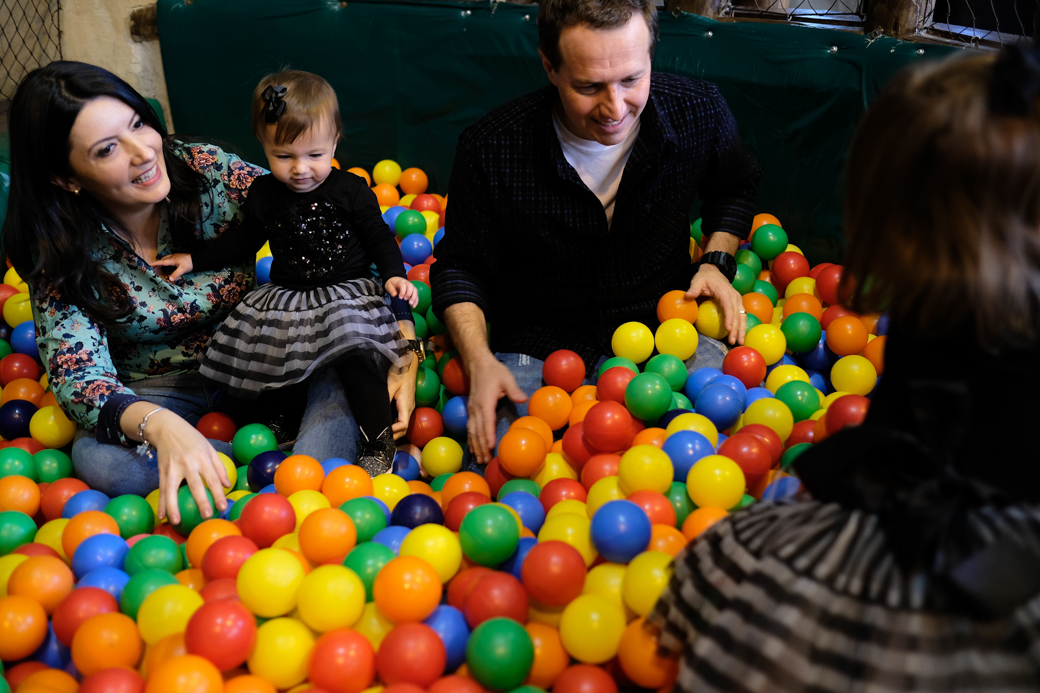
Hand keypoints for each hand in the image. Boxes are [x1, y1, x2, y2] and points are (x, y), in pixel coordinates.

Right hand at [149, 410, 228, 524]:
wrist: (167, 428)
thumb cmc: (192, 439)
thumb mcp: (209, 448)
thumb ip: (219, 467)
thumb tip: (228, 486)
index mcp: (202, 458)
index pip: (212, 478)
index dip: (218, 493)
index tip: (223, 507)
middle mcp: (187, 463)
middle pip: (195, 485)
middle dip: (201, 501)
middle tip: (207, 516)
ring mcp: (173, 468)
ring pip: (172, 490)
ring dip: (173, 506)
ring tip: (176, 522)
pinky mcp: (162, 471)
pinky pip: (162, 489)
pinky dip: (161, 503)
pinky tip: (162, 515)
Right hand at [151, 253, 194, 281]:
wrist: (196, 259)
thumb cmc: (189, 263)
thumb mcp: (183, 269)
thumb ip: (176, 274)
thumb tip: (170, 279)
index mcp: (171, 260)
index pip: (161, 262)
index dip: (155, 264)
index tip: (148, 265)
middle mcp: (171, 257)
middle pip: (162, 260)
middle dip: (157, 264)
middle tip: (152, 268)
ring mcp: (174, 257)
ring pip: (165, 259)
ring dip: (161, 262)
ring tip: (158, 267)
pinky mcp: (177, 257)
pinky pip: (168, 259)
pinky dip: (165, 262)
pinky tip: (167, 264)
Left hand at [385, 277, 418, 307]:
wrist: (395, 281)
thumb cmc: (392, 284)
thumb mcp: (389, 286)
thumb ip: (391, 290)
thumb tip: (394, 295)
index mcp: (401, 282)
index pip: (403, 285)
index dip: (402, 291)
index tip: (400, 298)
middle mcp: (407, 283)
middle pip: (411, 287)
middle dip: (409, 294)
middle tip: (405, 300)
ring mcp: (411, 287)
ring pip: (415, 291)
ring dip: (414, 298)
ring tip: (411, 304)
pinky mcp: (413, 291)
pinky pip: (416, 295)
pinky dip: (416, 301)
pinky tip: (414, 306)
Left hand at [387, 360, 416, 439]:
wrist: (408, 363)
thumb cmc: (399, 372)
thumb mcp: (390, 384)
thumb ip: (386, 398)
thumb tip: (379, 412)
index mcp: (406, 404)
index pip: (403, 424)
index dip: (394, 431)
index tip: (383, 433)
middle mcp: (409, 408)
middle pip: (404, 428)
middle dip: (394, 436)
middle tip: (380, 440)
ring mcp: (409, 406)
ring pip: (404, 425)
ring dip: (395, 432)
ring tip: (383, 436)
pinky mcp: (407, 404)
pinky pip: (403, 419)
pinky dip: (396, 426)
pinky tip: (387, 426)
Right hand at [465, 354, 526, 464]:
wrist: (477, 364)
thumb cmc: (494, 371)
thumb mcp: (506, 378)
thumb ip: (514, 390)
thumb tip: (523, 398)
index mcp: (485, 402)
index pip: (487, 421)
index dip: (489, 435)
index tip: (491, 447)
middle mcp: (476, 408)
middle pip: (478, 431)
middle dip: (482, 447)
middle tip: (486, 461)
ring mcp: (472, 410)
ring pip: (472, 432)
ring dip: (476, 446)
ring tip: (480, 460)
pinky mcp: (471, 410)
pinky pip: (470, 428)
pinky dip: (471, 440)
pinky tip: (474, 449)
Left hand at [687, 264, 746, 345]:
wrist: (714, 271)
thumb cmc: (705, 277)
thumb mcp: (697, 280)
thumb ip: (693, 289)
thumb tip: (687, 296)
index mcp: (725, 292)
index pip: (729, 306)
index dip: (729, 318)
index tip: (729, 329)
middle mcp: (734, 296)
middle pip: (738, 314)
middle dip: (737, 328)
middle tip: (733, 341)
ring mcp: (737, 300)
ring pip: (742, 316)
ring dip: (742, 329)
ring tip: (740, 342)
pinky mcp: (737, 303)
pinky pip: (741, 315)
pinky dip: (741, 325)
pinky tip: (739, 335)